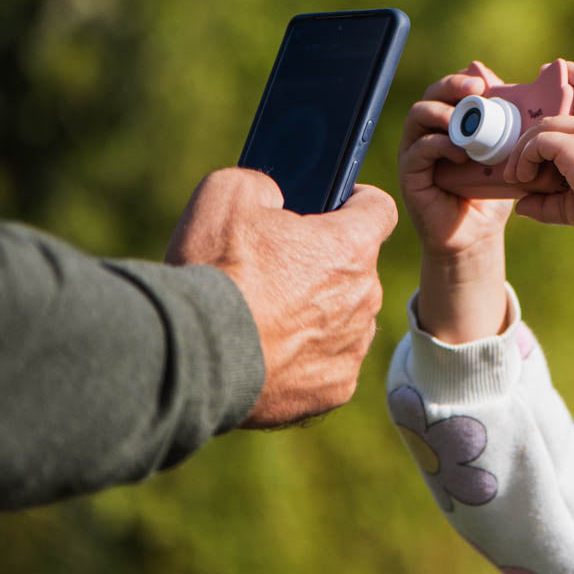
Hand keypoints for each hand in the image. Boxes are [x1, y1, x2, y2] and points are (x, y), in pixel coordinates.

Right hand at [164, 168, 397, 427]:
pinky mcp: (336, 388)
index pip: (379, 209)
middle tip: (276, 268)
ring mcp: (354, 346)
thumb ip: (267, 185)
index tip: (332, 208)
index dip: (355, 203)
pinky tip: (269, 354)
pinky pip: (330, 363)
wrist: (193, 353)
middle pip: (358, 268)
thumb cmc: (216, 270)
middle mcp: (365, 296)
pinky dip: (307, 358)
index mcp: (351, 246)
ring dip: (319, 313)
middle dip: (325, 263)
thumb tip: (275, 197)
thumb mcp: (229, 195)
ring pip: (347, 318)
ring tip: (267, 316)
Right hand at [397, 65, 514, 344]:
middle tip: (475, 90)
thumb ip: (510, 127)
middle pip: (430, 95)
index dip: (462, 80)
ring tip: (465, 122)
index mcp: (449, 123)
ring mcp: (415, 151)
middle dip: (450, 87)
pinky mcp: (410, 174)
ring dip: (442, 113)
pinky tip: (459, 152)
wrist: (476, 233)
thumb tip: (529, 96)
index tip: (484, 83)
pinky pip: (417, 150)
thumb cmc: (492, 191)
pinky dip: (438, 145)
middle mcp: (427, 132)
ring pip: (418, 116)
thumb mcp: (505, 154)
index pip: (448, 90)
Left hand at [510, 62, 573, 313]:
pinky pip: (540, 141)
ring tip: (517, 172)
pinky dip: (525, 157)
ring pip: (547, 120)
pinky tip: (522, 178)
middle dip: (566, 72)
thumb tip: (521, 205)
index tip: (565, 81)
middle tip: (541, 77)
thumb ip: (550, 201)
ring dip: (524, 144)